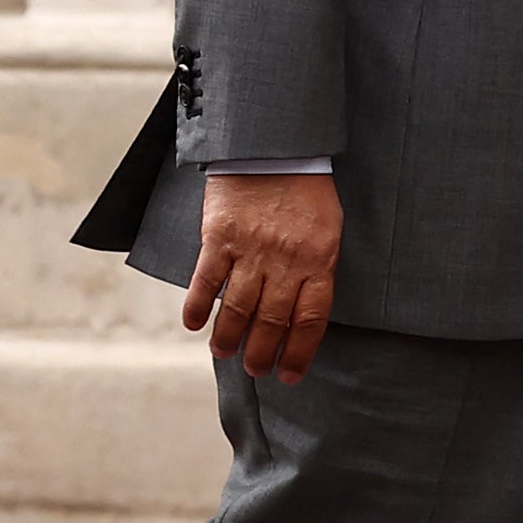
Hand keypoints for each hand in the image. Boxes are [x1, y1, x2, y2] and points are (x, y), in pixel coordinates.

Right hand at [185, 172, 345, 380]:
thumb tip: (304, 309)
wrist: (275, 148)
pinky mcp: (220, 238)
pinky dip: (199, 307)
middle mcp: (286, 261)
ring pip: (239, 308)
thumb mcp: (328, 229)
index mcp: (320, 260)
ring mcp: (252, 250)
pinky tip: (194, 325)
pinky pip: (207, 281)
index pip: (311, 319)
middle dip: (263, 352)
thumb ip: (317, 267)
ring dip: (229, 337)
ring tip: (224, 353)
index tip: (290, 374)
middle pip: (273, 320)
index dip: (299, 351)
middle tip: (256, 369)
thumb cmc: (306, 191)